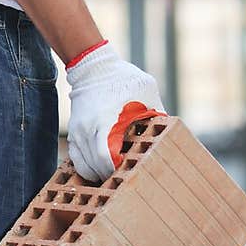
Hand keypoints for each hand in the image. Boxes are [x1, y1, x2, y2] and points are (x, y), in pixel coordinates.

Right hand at [65, 40, 165, 181]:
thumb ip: (157, 112)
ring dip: (99, 174)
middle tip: (126, 177)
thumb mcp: (146, 90)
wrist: (92, 67)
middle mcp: (88, 128)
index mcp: (106, 119)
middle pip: (95, 167)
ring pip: (84, 167)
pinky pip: (76, 159)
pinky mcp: (73, 132)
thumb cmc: (123, 78)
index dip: (117, 170)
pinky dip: (87, 168)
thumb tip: (171, 130)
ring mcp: (78, 131)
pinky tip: (100, 168)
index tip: (130, 171)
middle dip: (110, 176)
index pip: (105, 158)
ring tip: (115, 175)